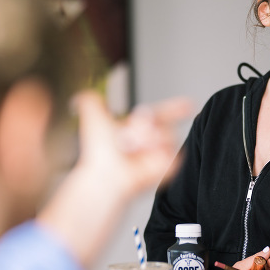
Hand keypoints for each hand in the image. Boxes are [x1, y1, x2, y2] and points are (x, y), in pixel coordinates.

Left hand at [72, 91, 192, 200]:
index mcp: (138, 127)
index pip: (162, 113)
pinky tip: (144, 159)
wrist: (107, 172)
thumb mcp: (92, 115)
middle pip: (160, 120)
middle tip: (127, 136)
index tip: (189, 104)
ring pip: (167, 133)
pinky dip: (156, 152)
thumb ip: (89, 99)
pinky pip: (171, 149)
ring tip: (132, 150)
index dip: (176, 108)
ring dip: (147, 138)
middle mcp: (150, 140)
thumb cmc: (99, 151)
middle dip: (143, 124)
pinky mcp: (168, 165)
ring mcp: (160, 153)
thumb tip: (79, 97)